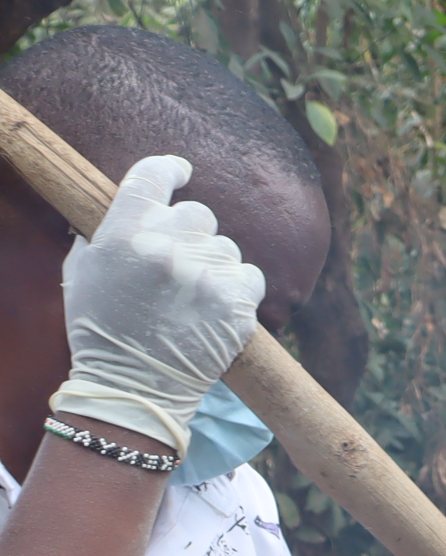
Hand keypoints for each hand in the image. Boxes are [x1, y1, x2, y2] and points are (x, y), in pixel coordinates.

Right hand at [54, 156, 266, 458]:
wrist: (135, 387)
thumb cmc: (102, 328)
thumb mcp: (84, 270)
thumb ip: (109, 229)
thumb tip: (137, 201)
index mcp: (124, 234)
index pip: (153, 177)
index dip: (170, 169)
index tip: (182, 170)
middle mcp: (168, 249)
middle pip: (199, 213)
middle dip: (190, 232)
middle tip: (177, 263)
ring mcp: (207, 277)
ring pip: (226, 247)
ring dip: (213, 264)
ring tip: (189, 297)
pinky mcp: (238, 304)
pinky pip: (251, 276)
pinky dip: (237, 288)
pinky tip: (214, 308)